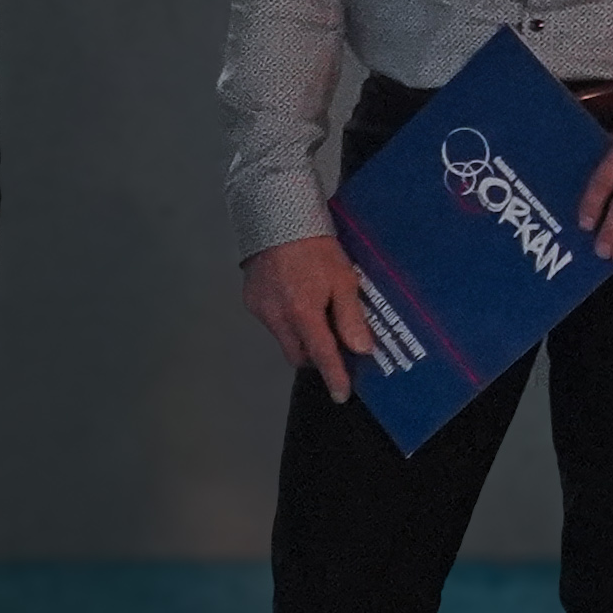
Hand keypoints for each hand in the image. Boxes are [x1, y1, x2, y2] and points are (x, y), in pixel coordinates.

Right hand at [241, 233, 384, 406]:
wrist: (277, 218)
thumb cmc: (317, 247)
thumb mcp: (344, 279)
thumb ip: (351, 317)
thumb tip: (361, 350)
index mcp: (303, 313)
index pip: (321, 355)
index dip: (334, 376)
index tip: (341, 395)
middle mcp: (277, 317)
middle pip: (298, 354)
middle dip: (316, 355)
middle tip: (334, 342)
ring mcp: (260, 310)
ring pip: (284, 338)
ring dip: (301, 335)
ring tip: (317, 311)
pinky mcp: (250, 300)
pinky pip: (272, 321)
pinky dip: (287, 319)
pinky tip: (297, 297)